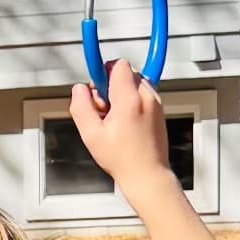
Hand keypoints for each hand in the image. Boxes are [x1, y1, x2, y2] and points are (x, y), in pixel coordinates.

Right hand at [69, 60, 174, 196]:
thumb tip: (79, 90)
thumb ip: (81, 107)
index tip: (95, 84)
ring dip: (121, 92)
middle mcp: (146, 97)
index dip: (102, 72)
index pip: (118, 65)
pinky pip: (142, 92)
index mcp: (129, 100)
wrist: (147, 174)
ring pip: (134, 81)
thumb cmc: (123, 159)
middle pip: (126, 72)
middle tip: (103, 108)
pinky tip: (124, 119)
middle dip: (110, 84)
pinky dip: (131, 99)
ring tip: (114, 116)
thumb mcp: (91, 135)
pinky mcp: (160, 109)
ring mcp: (156, 102)